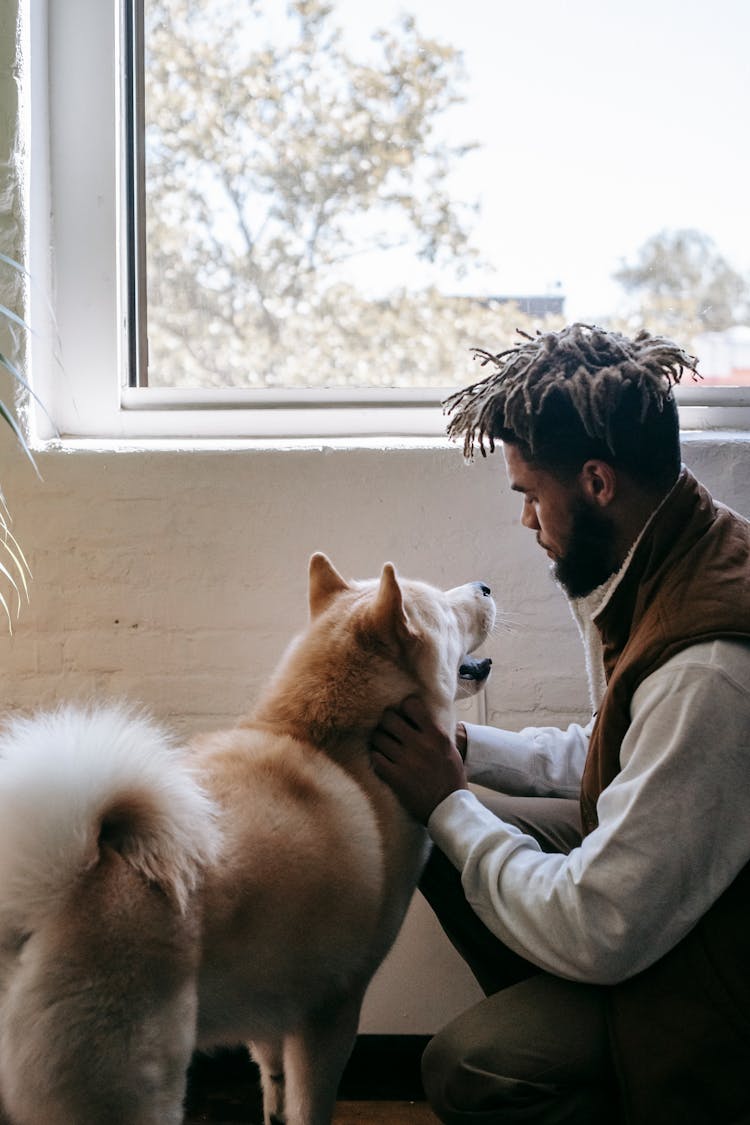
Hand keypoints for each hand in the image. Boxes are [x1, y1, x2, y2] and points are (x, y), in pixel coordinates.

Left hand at [370, 696, 467, 823]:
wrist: (448, 808)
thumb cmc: (450, 777)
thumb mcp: (449, 749)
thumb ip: (434, 732)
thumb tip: (417, 715)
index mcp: (437, 736)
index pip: (411, 705)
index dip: (404, 707)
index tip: (403, 714)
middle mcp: (421, 745)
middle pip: (389, 718)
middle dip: (387, 722)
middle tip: (388, 729)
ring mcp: (407, 761)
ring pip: (378, 737)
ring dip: (379, 740)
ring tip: (383, 744)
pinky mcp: (396, 777)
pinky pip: (375, 757)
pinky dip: (376, 757)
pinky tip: (382, 760)